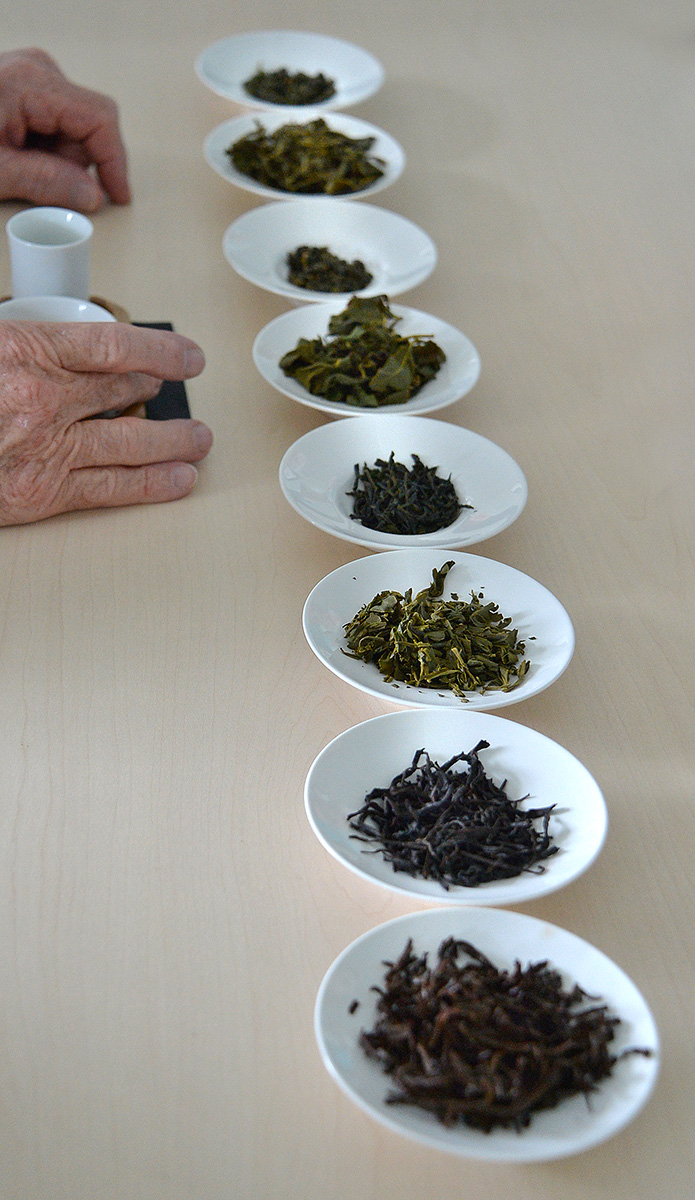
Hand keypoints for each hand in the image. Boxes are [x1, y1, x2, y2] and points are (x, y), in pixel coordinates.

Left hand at [0, 47, 129, 210]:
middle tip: (38, 183)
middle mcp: (37, 70)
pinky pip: (53, 123)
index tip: (117, 196)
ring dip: (56, 159)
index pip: (99, 120)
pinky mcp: (23, 87)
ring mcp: (30, 75)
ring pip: (71, 128)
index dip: (114, 162)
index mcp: (32, 83)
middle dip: (74, 164)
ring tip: (16, 168)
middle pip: (87, 126)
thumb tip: (91, 196)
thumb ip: (47, 183)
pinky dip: (43, 150)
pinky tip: (16, 156)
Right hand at [0, 320, 211, 525]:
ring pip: (130, 442)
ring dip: (173, 441)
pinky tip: (177, 480)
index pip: (114, 346)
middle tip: (172, 390)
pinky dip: (150, 485)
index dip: (161, 351)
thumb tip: (54, 346)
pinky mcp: (43, 493)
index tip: (188, 356)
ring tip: (199, 440)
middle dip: (155, 390)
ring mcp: (49, 449)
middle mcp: (46, 399)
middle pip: (124, 392)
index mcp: (29, 353)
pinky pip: (110, 487)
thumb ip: (26, 346)